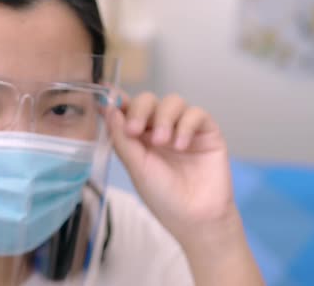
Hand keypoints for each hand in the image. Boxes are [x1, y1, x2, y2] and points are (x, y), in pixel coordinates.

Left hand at [107, 92, 262, 285]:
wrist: (195, 218)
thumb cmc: (163, 196)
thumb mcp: (136, 167)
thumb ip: (122, 137)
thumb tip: (108, 109)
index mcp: (139, 136)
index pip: (127, 109)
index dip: (116, 100)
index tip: (106, 95)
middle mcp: (160, 128)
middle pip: (147, 100)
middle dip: (139, 109)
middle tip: (135, 130)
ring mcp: (183, 128)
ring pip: (172, 101)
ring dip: (164, 118)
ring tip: (163, 143)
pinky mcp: (207, 131)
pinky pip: (196, 113)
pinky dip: (186, 125)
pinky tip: (182, 145)